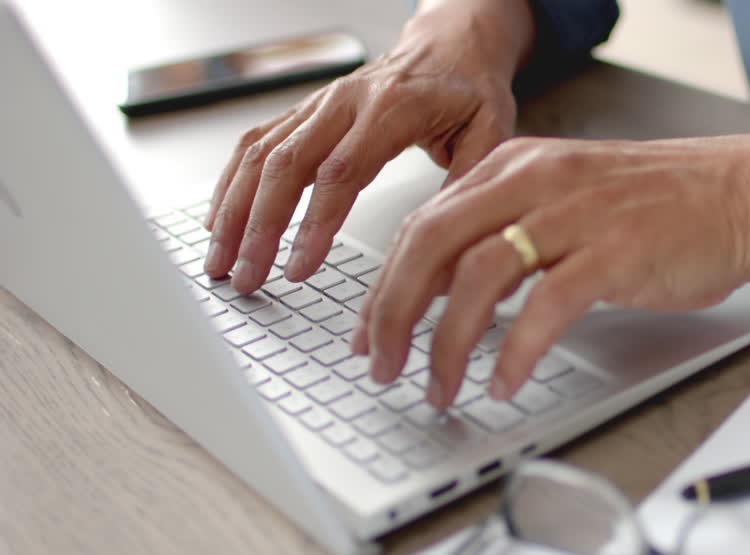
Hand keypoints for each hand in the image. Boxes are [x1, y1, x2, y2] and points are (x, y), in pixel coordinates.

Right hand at [202, 0, 532, 294]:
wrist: (450, 44)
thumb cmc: (470, 89)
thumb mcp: (490, 131)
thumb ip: (467, 183)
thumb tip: (446, 244)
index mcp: (391, 108)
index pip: (341, 171)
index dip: (315, 223)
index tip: (299, 267)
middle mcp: (344, 102)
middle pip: (286, 165)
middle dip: (259, 226)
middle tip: (245, 277)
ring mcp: (318, 104)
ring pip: (261, 155)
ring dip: (233, 210)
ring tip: (218, 261)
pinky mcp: (305, 112)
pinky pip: (256, 145)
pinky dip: (231, 184)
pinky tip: (219, 222)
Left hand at [353, 134, 749, 407]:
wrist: (742, 196)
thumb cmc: (661, 208)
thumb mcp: (566, 201)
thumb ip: (508, 234)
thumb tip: (452, 292)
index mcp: (515, 167)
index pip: (423, 223)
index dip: (385, 285)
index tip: (369, 332)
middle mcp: (535, 181)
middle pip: (432, 243)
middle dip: (393, 313)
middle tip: (382, 366)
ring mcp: (574, 215)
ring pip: (478, 276)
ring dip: (447, 342)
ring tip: (439, 388)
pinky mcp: (613, 253)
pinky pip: (545, 306)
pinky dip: (516, 352)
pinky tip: (504, 382)